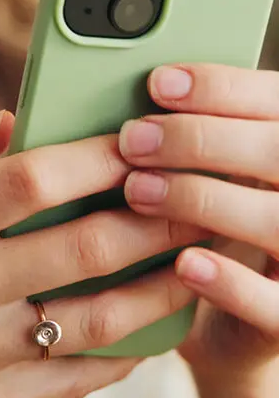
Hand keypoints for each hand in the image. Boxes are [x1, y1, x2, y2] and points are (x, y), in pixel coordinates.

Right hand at [0, 110, 200, 397]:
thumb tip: (7, 121)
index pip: (32, 180)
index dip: (96, 156)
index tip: (137, 142)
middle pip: (84, 246)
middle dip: (152, 217)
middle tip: (190, 195)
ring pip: (97, 319)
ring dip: (159, 288)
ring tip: (193, 259)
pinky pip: (76, 378)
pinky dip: (125, 352)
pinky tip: (151, 327)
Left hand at [119, 64, 278, 381]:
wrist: (236, 314)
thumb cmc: (219, 227)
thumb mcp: (217, 173)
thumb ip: (201, 139)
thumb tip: (137, 98)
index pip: (278, 101)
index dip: (222, 87)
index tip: (158, 83)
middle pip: (277, 152)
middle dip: (201, 139)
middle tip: (133, 138)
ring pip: (277, 221)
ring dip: (204, 199)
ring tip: (138, 191)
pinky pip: (274, 304)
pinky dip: (230, 282)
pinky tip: (185, 263)